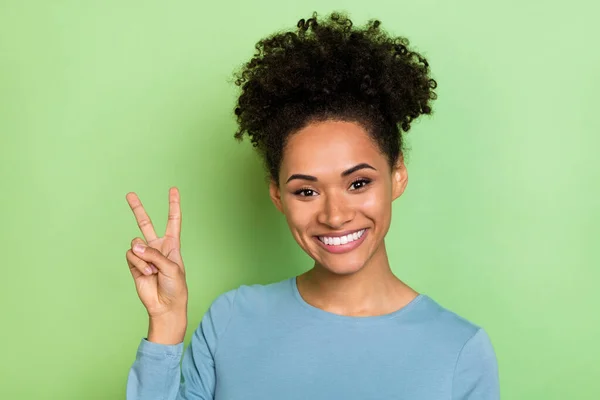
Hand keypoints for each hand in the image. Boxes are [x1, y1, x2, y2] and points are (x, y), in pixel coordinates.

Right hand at [125, 187, 187, 320]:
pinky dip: (138, 264)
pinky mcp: (134, 265)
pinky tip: (146, 273)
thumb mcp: (172, 267)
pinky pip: (131, 256)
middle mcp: (157, 247)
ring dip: (144, 257)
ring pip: (136, 244)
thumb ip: (154, 254)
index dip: (173, 205)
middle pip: (145, 223)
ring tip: (153, 271)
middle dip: (138, 208)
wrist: (165, 305)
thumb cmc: (175, 286)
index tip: (173, 190)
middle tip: (130, 194)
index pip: (173, 220)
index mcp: (172, 244)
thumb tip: (134, 246)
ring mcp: (144, 255)